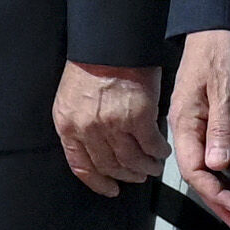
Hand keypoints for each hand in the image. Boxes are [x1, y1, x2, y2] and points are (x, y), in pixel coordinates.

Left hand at [50, 59, 159, 196]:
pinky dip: (159, 152)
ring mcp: (112, 125)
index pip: (81, 166)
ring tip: (154, 166)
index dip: (98, 182)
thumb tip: (96, 145)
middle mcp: (87, 129)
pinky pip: (150, 145)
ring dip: (145, 167)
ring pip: (132, 160)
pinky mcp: (138, 117)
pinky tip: (162, 151)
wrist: (109, 41)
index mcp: (67, 124)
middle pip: (109, 166)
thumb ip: (80, 122)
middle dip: (126, 175)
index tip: (111, 188)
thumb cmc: (92, 63)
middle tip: (138, 176)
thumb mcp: (72, 96)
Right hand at [167, 27, 229, 229]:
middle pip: (199, 175)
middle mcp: (187, 127)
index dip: (214, 195)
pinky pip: (213, 153)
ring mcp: (197, 123)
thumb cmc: (220, 48)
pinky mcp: (208, 118)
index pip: (193, 170)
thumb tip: (218, 165)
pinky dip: (227, 174)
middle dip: (220, 203)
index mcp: (184, 121)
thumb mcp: (224, 86)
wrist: (217, 22)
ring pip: (207, 167)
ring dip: (224, 192)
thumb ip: (220, 125)